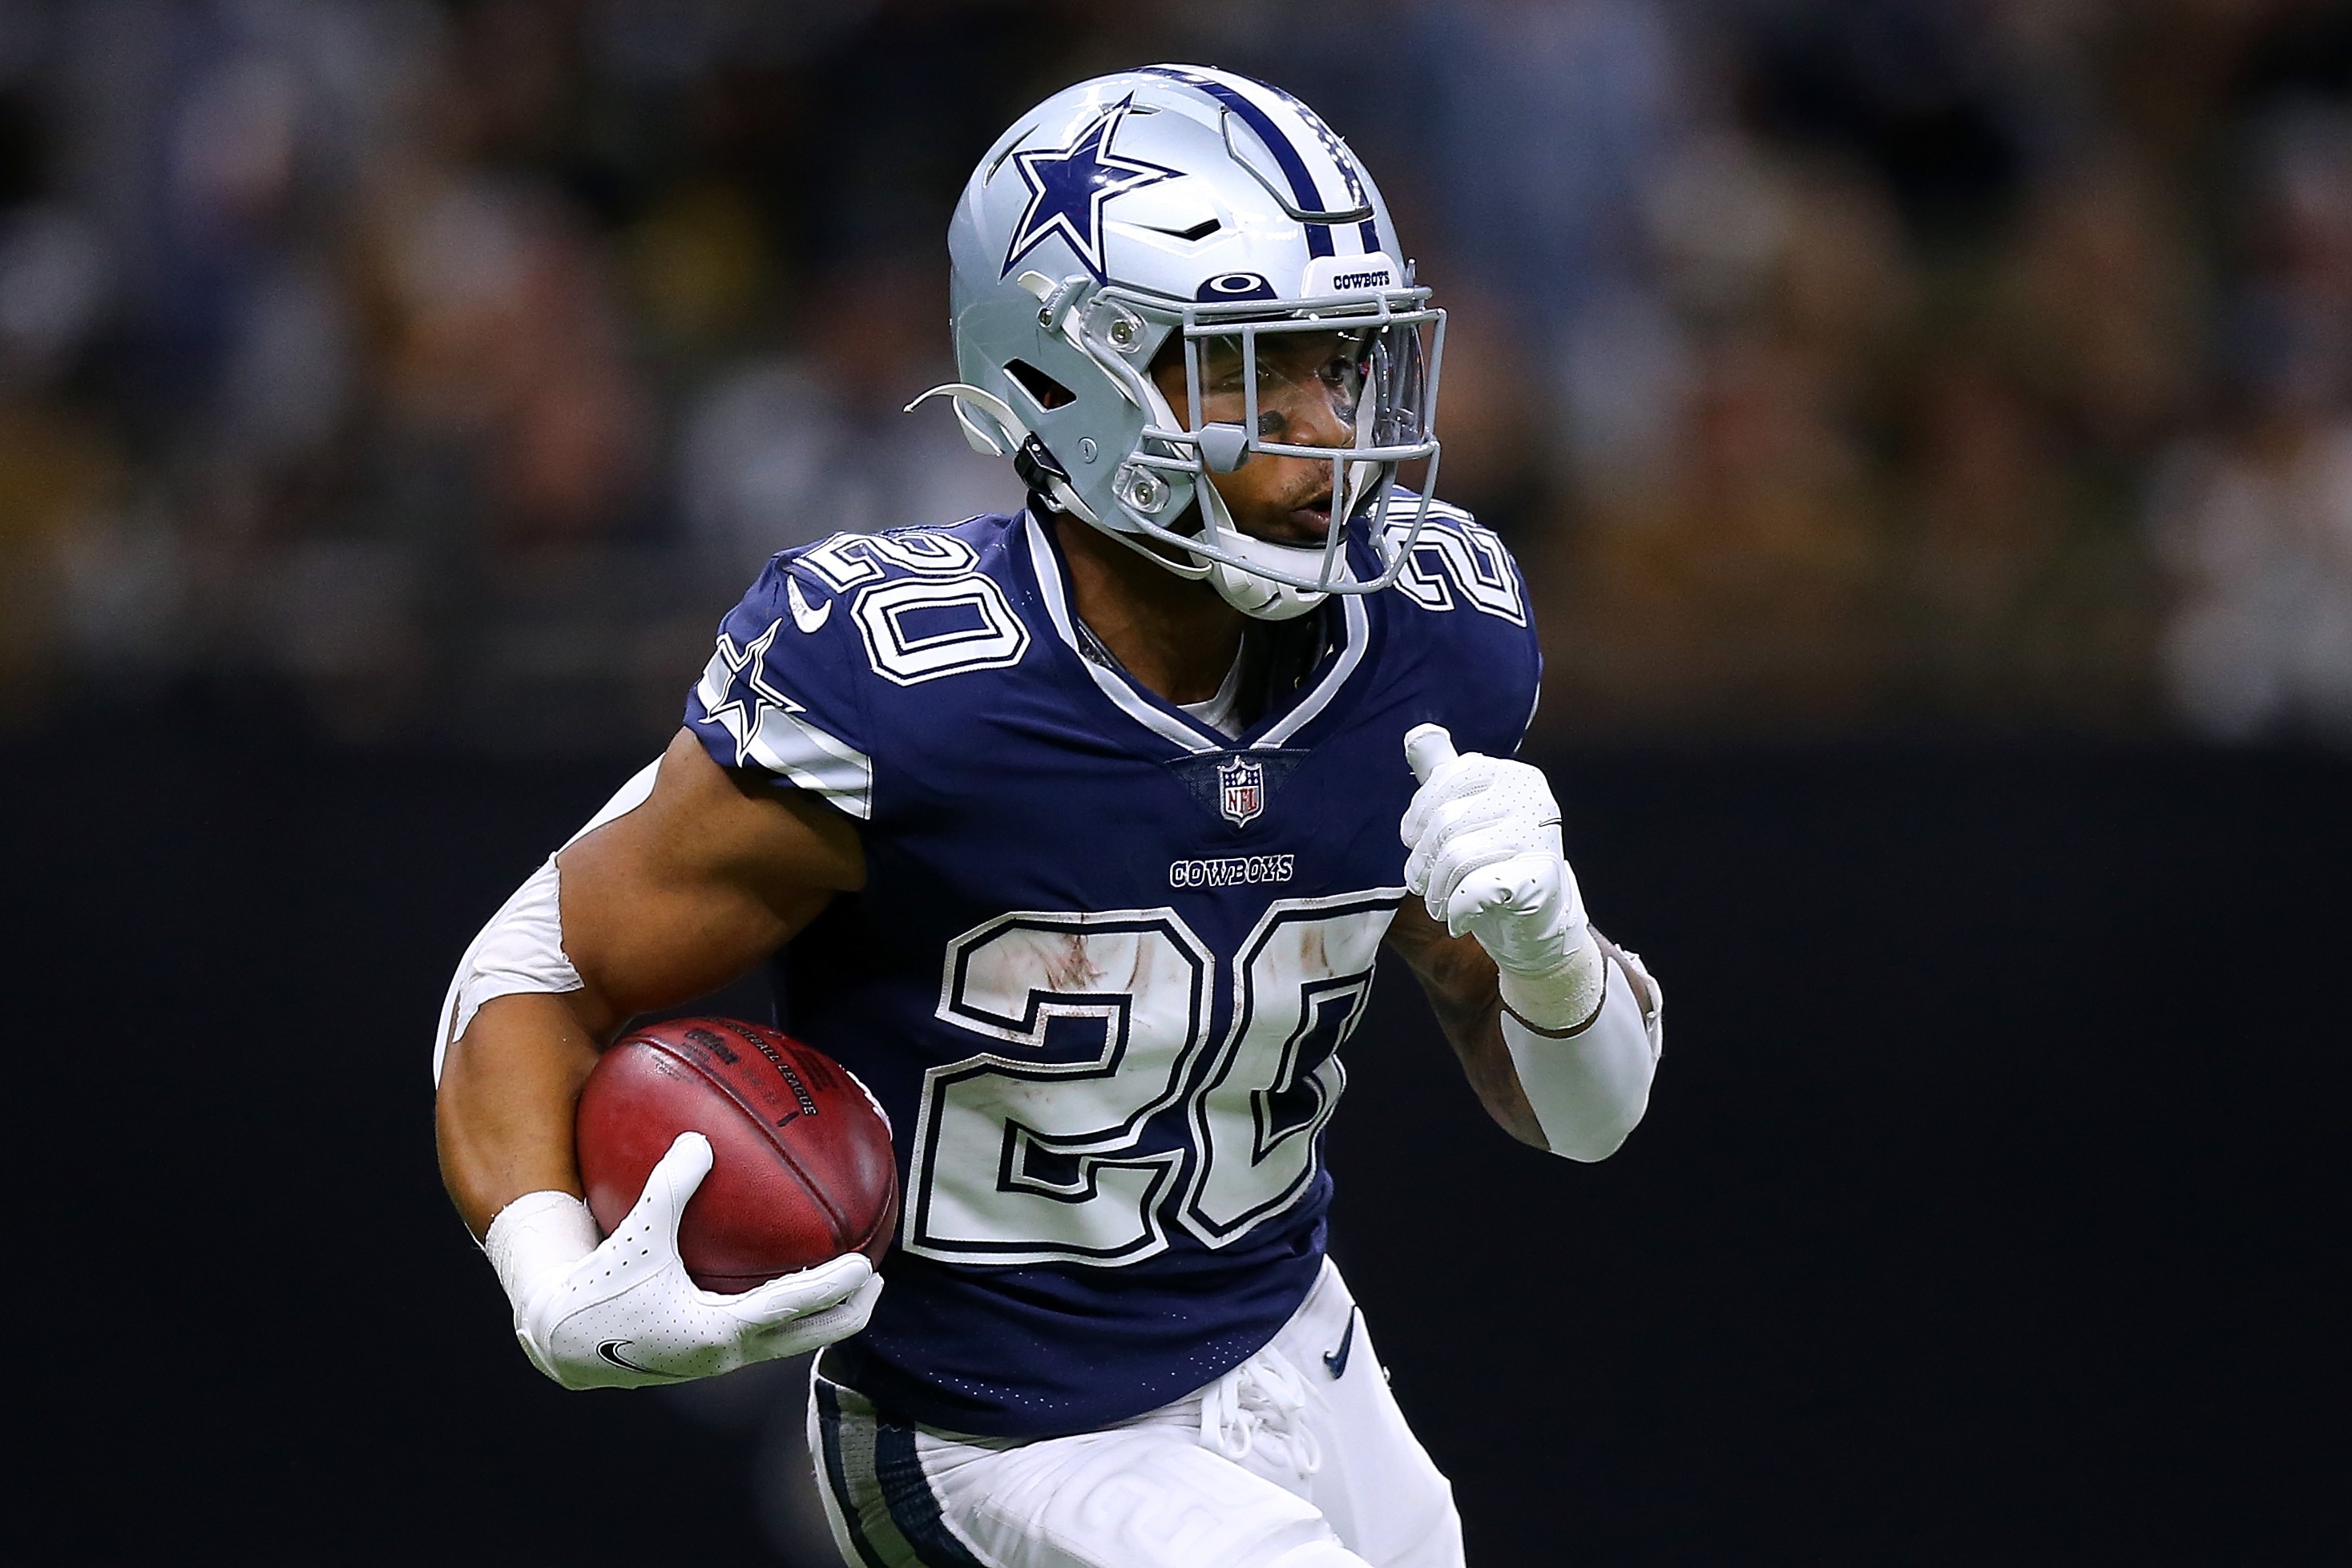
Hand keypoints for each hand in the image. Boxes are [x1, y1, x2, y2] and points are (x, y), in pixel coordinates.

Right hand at [486, 1132, 880, 1390]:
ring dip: (821, 1318)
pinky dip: (787, 1315)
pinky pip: (761, 1335)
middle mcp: (725, 1353)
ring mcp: (717, 1361)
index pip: (791, 1309)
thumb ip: (669, 1187)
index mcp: (714, 1330)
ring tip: (851, 1288)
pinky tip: (789, 1286)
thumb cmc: (597, 1286)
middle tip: (878, 1281)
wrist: (560, 1341)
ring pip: (786, 1342)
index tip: (868, 1266)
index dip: (833, 1289)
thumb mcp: (634, 1234)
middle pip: (806, 1338)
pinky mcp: (705, 1356)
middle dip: (848, 1312)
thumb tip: (697, 1138)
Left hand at [1401, 724, 1600, 1029]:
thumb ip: (1444, 773)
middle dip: (1422, 861)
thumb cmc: (1493, 865)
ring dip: (1437, 890)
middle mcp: (1533, 798)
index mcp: (1513, 775)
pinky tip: (1461, 918)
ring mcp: (1540, 837)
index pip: (1446, 779)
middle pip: (1445, 822)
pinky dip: (1458, 910)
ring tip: (1440, 903)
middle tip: (1422, 882)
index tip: (1413, 839)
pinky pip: (1474, 889)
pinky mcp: (1540, 877)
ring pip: (1455, 857)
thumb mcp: (1466, 812)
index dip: (1418, 814)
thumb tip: (1416, 734)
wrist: (1536, 926)